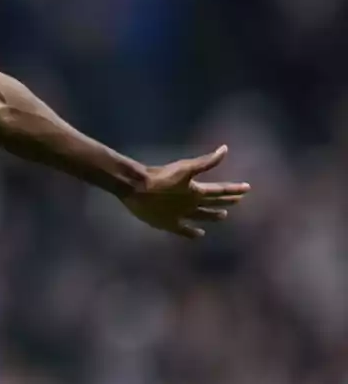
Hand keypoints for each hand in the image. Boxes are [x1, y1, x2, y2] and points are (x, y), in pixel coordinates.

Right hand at [121, 145, 250, 238]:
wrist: (136, 189)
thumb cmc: (159, 176)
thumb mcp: (184, 166)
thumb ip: (206, 161)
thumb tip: (225, 149)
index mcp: (196, 191)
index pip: (220, 190)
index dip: (234, 188)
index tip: (247, 188)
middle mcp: (192, 206)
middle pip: (213, 203)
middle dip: (226, 200)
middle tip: (238, 200)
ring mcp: (181, 216)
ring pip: (201, 217)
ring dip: (213, 216)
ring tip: (223, 217)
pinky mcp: (168, 224)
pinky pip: (184, 230)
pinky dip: (193, 232)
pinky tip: (199, 234)